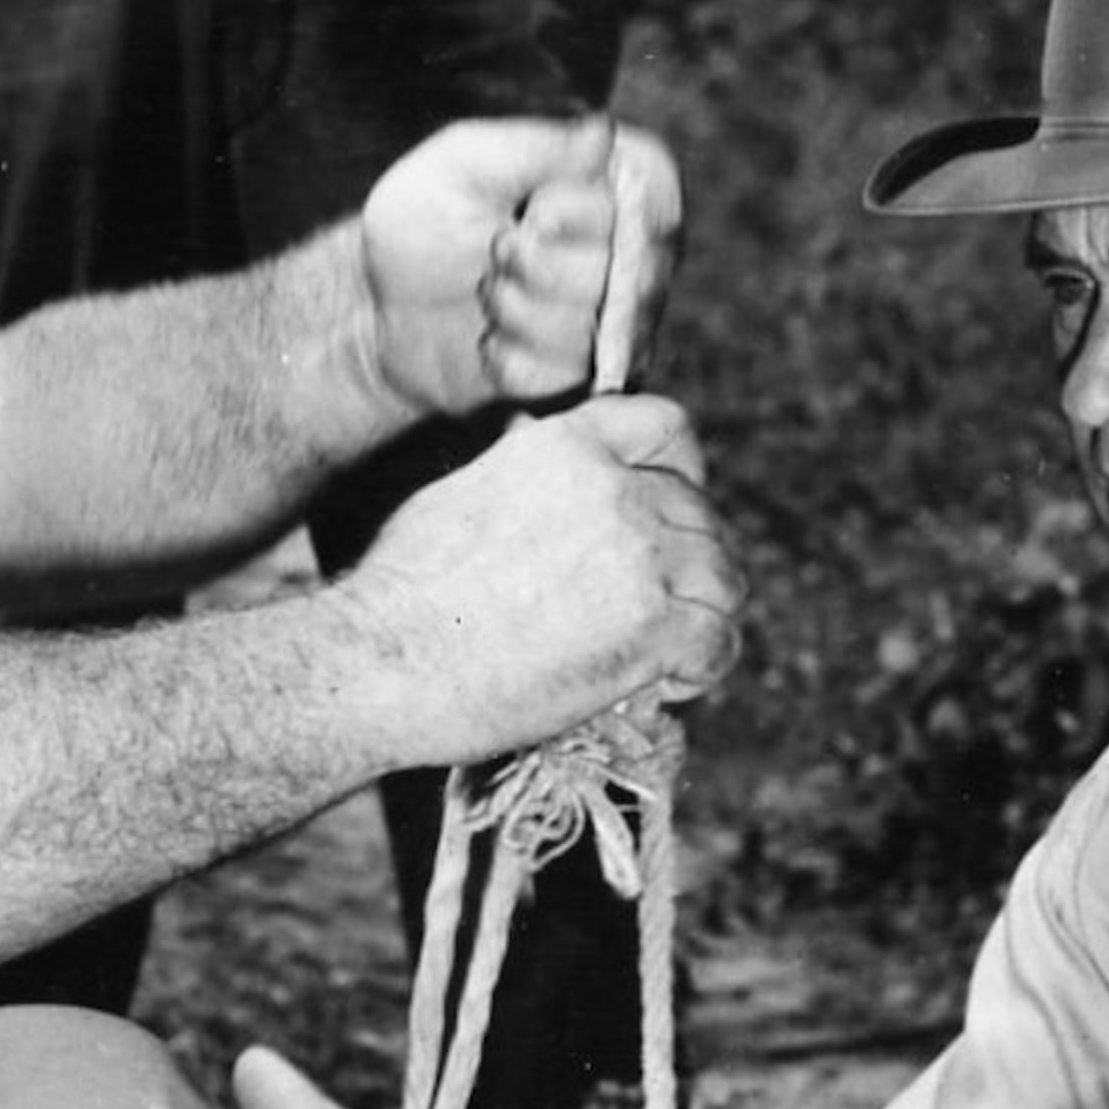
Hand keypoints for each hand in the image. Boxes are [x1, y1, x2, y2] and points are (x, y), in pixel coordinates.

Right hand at [340, 396, 738, 770]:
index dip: (681, 472)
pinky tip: (666, 683)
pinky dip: (704, 666)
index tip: (667, 513)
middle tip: (655, 610)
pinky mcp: (654, 626)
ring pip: (723, 577)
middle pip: (700, 513)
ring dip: (703, 614)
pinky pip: (720, 639)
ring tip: (666, 652)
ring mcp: (641, 555)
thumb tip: (525, 453)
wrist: (386, 658)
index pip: (666, 425)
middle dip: (686, 563)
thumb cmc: (398, 591)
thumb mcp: (459, 492)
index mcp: (565, 445)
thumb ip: (517, 473)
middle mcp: (614, 488)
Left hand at [359, 116, 681, 417]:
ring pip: (595, 330)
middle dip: (540, 266)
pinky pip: (565, 379)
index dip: (592, 212)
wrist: (380, 308)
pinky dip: (510, 361)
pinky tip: (487, 343)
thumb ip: (534, 146)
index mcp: (609, 184)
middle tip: (492, 253)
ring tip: (485, 295)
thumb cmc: (424, 221)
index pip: (654, 194)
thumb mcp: (462, 163)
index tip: (532, 212)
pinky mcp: (579, 381)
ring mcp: (610, 323)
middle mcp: (627, 253)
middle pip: (629, 271)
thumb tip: (604, 135)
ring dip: (518, 312)